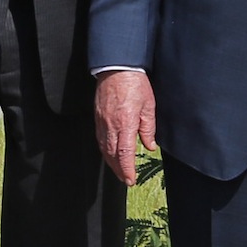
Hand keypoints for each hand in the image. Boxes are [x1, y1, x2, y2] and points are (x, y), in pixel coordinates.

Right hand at [96, 69, 158, 183]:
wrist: (116, 67)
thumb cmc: (134, 82)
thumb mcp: (148, 106)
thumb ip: (148, 127)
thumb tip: (149, 145)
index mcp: (125, 123)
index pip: (124, 153)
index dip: (127, 169)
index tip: (130, 179)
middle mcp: (110, 125)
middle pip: (112, 155)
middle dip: (119, 170)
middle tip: (126, 180)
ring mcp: (102, 121)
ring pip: (104, 148)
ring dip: (111, 162)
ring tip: (119, 170)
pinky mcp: (97, 117)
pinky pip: (100, 138)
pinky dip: (105, 150)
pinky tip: (110, 153)